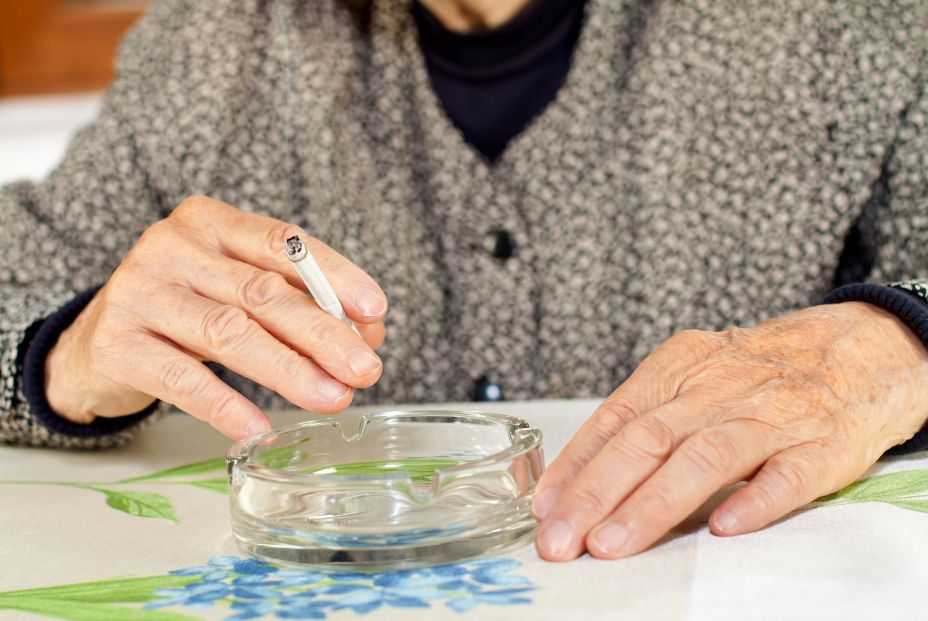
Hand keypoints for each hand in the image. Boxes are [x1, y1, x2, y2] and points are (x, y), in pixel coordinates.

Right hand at [45, 196, 387, 438]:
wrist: (95, 343)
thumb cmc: (186, 311)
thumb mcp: (237, 294)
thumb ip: (297, 304)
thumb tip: (368, 334)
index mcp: (210, 223)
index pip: (283, 242)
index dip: (334, 275)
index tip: (375, 310)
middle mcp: (172, 247)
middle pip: (261, 292)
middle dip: (322, 333)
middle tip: (366, 368)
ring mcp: (139, 293)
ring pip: (228, 332)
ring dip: (288, 370)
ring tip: (333, 398)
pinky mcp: (116, 344)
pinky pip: (181, 378)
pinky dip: (225, 404)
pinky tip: (257, 425)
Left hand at [533, 302, 927, 560]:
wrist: (851, 352)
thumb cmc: (754, 375)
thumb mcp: (691, 376)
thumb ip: (641, 420)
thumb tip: (573, 482)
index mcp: (681, 365)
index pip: (616, 417)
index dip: (577, 465)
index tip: (546, 508)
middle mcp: (720, 387)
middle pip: (648, 439)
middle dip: (597, 493)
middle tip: (563, 539)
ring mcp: (771, 416)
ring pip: (704, 458)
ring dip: (652, 504)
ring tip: (612, 544)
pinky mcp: (820, 447)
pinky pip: (786, 475)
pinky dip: (753, 501)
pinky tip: (722, 528)